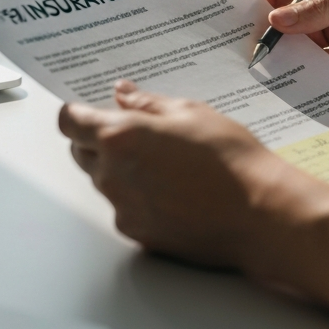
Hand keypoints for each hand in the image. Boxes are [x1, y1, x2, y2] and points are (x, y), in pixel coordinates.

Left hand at [60, 79, 328, 328]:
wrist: (259, 213)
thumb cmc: (231, 159)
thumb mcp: (191, 113)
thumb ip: (147, 104)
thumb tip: (122, 94)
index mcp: (120, 136)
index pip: (69, 122)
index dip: (77, 114)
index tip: (89, 110)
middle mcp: (112, 175)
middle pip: (82, 153)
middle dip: (100, 140)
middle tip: (141, 133)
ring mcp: (123, 208)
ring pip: (105, 181)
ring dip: (121, 169)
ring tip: (167, 163)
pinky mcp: (138, 234)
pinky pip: (125, 208)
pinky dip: (139, 197)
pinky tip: (176, 191)